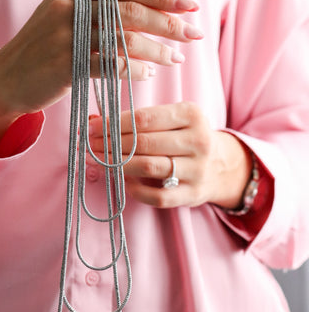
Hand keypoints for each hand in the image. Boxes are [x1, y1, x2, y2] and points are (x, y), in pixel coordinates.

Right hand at [0, 0, 201, 151]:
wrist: (8, 78)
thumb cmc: (46, 50)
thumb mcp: (68, 18)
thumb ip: (102, 10)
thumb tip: (153, 14)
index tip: (191, 6)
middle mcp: (69, 5)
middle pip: (130, 10)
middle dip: (168, 23)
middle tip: (194, 35)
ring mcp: (65, 34)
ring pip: (124, 38)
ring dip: (157, 50)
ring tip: (175, 59)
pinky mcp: (65, 64)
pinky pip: (111, 64)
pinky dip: (135, 69)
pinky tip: (149, 74)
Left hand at [88, 103, 251, 209]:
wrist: (222, 165)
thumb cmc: (185, 136)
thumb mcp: (170, 119)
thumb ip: (136, 119)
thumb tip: (93, 120)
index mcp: (191, 114)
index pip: (144, 118)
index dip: (113, 123)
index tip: (92, 126)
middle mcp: (198, 140)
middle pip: (144, 142)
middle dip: (111, 143)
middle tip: (89, 145)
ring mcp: (198, 169)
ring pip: (149, 167)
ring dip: (118, 164)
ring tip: (99, 160)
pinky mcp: (193, 194)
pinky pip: (157, 196)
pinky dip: (135, 189)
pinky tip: (123, 180)